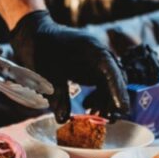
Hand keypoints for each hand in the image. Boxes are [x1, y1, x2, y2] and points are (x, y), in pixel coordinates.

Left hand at [9, 10, 130, 122]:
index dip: (118, 90)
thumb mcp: (48, 72)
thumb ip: (58, 94)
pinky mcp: (94, 70)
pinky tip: (88, 106)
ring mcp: (99, 62)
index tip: (122, 109)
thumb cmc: (42, 49)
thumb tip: (63, 119)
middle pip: (116, 80)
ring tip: (95, 116)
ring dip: (106, 102)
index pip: (112, 71)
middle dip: (114, 101)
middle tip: (108, 120)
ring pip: (111, 85)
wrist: (36, 36)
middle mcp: (101, 55)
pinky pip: (103, 86)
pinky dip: (99, 98)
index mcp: (93, 49)